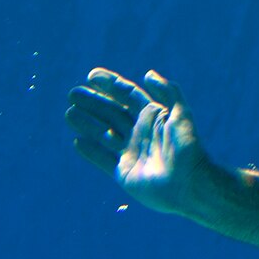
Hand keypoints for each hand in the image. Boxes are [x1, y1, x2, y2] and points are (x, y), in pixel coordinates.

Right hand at [65, 68, 213, 216]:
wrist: (189, 185)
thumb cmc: (188, 148)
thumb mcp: (182, 114)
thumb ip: (168, 92)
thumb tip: (147, 74)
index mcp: (152, 116)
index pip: (127, 95)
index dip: (110, 84)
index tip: (91, 76)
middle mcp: (139, 132)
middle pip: (111, 112)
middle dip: (92, 102)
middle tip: (72, 94)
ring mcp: (131, 152)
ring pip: (103, 134)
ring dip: (86, 123)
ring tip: (69, 113)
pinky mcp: (124, 173)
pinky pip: (103, 159)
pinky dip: (90, 151)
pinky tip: (77, 141)